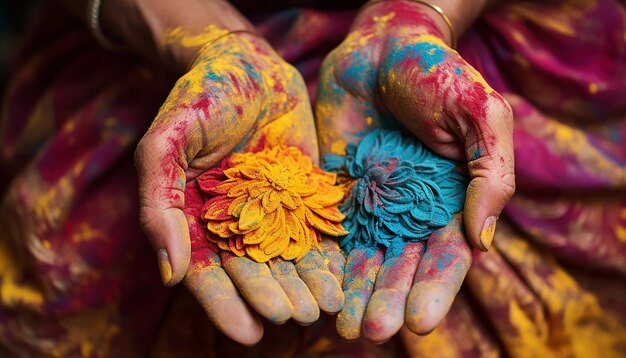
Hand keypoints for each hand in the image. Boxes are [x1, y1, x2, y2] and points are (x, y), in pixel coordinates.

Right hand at [135, 30, 342, 344]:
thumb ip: (156, 203)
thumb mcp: (165, 142)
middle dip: (274, 296)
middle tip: (296, 317)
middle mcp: (234, 222)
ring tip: (324, 308)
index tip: (249, 334)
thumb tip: (169, 271)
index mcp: (194, 219)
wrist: (247, 66)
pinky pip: (317, 230)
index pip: (209, 272)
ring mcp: (272, 210)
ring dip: (304, 285)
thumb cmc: (199, 99)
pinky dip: (328, 256)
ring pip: (288, 258)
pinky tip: (343, 278)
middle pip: (253, 271)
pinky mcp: (304, 194)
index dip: (226, 304)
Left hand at [315, 0, 513, 340]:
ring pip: (364, 258)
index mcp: (453, 200)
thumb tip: (483, 241)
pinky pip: (329, 231)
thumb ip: (489, 175)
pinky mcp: (336, 190)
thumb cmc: (438, 72)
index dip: (435, 289)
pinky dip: (325, 262)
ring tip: (344, 328)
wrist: (382, 45)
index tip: (419, 322)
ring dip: (355, 294)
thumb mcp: (482, 114)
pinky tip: (316, 290)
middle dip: (388, 299)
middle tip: (372, 331)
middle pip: (401, 266)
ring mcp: (372, 203)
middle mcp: (412, 211)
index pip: (448, 256)